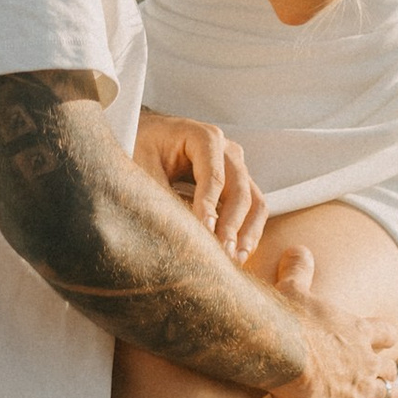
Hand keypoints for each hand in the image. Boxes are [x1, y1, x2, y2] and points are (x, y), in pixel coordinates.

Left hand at [133, 109, 267, 264]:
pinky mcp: (237, 185)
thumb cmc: (143, 146)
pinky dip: (248, 232)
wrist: (145, 138)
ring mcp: (236, 168)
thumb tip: (174, 231)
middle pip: (239, 190)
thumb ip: (159, 194)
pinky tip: (238, 254)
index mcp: (204, 138)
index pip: (213, 176)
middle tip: (221, 253)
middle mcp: (227, 151)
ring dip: (247, 232)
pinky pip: (252, 209)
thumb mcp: (143, 167)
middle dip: (231, 224)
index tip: (204, 233)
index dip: (209, 207)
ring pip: (254, 201)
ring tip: (235, 259)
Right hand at [261, 250, 397, 397]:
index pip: (386, 333)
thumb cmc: (287, 319)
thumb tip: (297, 249)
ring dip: (384, 396)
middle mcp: (367, 360)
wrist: (281, 354)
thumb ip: (299, 270)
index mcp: (359, 330)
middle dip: (385, 372)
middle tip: (374, 376)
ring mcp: (362, 389)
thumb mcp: (293, 287)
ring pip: (390, 395)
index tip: (378, 342)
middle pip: (390, 368)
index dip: (382, 339)